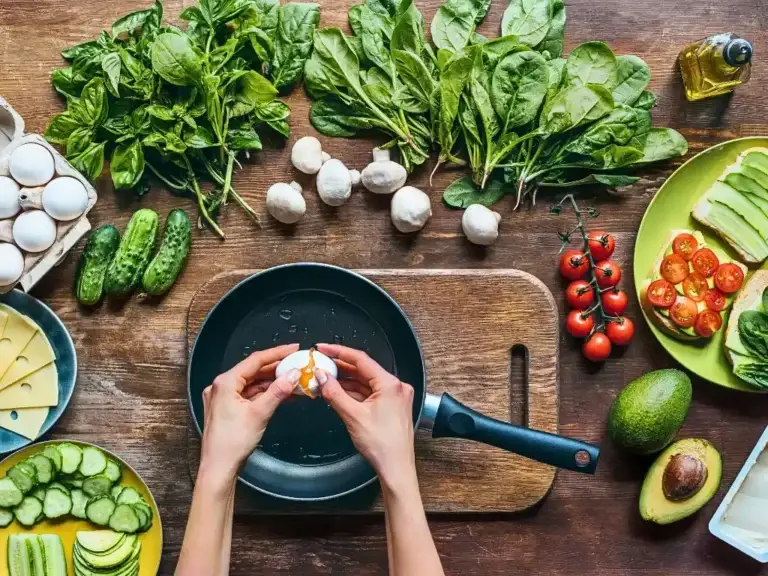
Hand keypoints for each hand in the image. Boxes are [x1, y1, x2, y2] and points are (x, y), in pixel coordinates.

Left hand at [199, 344, 299, 482]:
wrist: (219, 468)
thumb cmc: (232, 442)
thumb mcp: (259, 413)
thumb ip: (278, 391)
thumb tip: (293, 375)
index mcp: (225, 382)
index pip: (255, 360)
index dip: (277, 353)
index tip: (294, 349)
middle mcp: (221, 387)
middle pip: (254, 371)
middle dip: (276, 369)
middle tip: (297, 364)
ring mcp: (223, 398)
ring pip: (252, 384)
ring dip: (272, 382)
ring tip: (294, 380)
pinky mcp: (227, 409)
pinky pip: (249, 395)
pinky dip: (265, 394)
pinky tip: (281, 394)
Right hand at [316, 344, 415, 488]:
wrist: (396, 469)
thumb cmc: (382, 446)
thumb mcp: (353, 416)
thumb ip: (335, 393)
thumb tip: (322, 376)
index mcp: (390, 384)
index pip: (361, 359)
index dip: (339, 352)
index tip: (323, 348)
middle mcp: (396, 387)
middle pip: (363, 370)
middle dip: (340, 367)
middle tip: (320, 362)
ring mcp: (394, 397)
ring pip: (365, 382)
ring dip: (346, 380)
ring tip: (325, 377)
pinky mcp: (391, 407)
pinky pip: (369, 393)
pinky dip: (353, 392)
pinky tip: (338, 392)